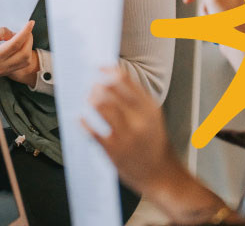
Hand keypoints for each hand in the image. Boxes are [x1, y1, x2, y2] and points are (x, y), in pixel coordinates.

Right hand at [0, 21, 34, 82]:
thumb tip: (12, 33)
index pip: (15, 44)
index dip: (25, 32)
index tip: (30, 23)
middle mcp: (0, 67)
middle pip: (25, 54)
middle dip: (29, 40)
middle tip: (27, 29)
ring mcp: (3, 72)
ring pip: (25, 61)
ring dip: (27, 48)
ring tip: (22, 37)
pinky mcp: (4, 74)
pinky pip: (20, 65)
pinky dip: (23, 54)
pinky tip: (17, 46)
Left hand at [86, 67, 244, 223]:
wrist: (163, 176)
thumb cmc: (156, 145)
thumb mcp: (152, 118)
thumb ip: (136, 100)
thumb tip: (112, 79)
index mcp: (149, 109)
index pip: (125, 80)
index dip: (107, 71)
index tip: (98, 68)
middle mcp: (139, 120)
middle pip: (109, 91)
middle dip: (96, 86)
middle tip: (90, 86)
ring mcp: (126, 135)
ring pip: (100, 107)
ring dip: (89, 101)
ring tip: (87, 101)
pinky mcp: (114, 150)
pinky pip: (92, 131)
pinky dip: (84, 123)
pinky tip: (81, 119)